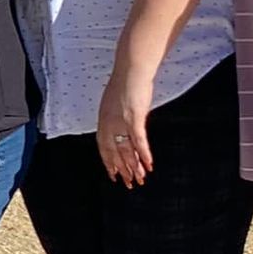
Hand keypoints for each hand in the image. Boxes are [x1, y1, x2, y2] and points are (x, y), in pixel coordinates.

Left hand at [96, 67, 155, 186]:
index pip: (103, 146)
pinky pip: (139, 141)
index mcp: (103, 119)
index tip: (113, 174)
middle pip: (115, 152)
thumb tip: (123, 124)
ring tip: (140, 180)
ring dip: (134, 166)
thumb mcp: (116, 102)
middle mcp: (109, 123)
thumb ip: (117, 116)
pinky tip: (149, 164)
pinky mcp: (134, 118)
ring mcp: (121, 121)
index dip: (108, 161)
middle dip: (122, 169)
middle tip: (128, 183)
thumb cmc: (126, 83)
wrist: (131, 70)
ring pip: (127, 150)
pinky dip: (143, 154)